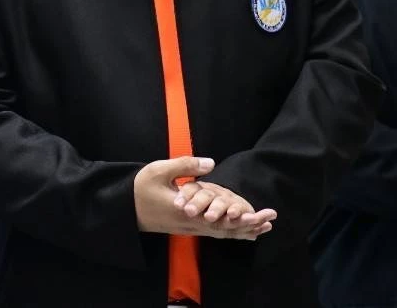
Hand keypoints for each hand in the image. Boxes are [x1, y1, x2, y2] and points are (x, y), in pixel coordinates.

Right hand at [134, 157, 273, 239]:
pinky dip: (230, 233)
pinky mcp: (188, 227)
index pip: (220, 219)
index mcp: (186, 211)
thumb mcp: (159, 170)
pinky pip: (214, 233)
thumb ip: (185, 165)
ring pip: (221, 234)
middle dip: (249, 225)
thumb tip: (211, 163)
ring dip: (243, 231)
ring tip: (264, 227)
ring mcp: (190, 228)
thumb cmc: (140, 188)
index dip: (242, 219)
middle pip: (226, 230)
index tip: (260, 214)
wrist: (126, 209)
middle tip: (271, 220)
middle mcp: (192, 224)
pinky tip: (241, 231)